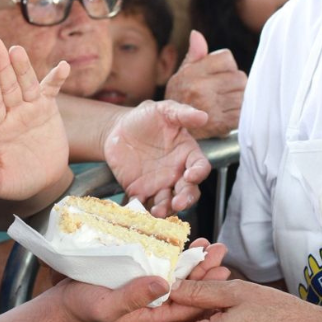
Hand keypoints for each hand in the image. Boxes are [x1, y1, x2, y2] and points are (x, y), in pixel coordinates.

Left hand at [0, 37, 70, 200]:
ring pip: (25, 84)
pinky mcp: (47, 109)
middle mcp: (9, 113)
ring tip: (16, 50)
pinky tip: (63, 66)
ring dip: (22, 67)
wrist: (41, 181)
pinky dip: (57, 79)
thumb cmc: (15, 181)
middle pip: (5, 86)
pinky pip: (51, 91)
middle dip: (0, 65)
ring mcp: (28, 109)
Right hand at [51, 239, 230, 321]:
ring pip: (176, 278)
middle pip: (186, 290)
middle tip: (221, 251)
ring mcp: (145, 293)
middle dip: (205, 271)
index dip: (206, 289)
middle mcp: (152, 306)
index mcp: (151, 318)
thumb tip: (165, 284)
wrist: (60, 309)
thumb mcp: (108, 306)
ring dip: (193, 262)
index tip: (221, 271)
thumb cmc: (81, 311)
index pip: (186, 306)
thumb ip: (135, 297)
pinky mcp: (135, 279)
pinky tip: (184, 245)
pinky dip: (173, 257)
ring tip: (209, 246)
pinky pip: (160, 268)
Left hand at [104, 99, 210, 216]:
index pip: (200, 167)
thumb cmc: (145, 118)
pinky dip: (142, 210)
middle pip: (188, 191)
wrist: (118, 129)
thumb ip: (182, 113)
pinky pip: (144, 204)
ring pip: (168, 202)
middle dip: (185, 199)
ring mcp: (159, 185)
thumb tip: (203, 116)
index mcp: (187, 154)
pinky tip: (138, 210)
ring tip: (158, 211)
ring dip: (165, 209)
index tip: (191, 175)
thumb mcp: (163, 110)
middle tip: (178, 203)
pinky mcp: (140, 192)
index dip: (198, 173)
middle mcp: (177, 173)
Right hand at [165, 31, 246, 138]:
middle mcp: (202, 89)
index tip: (220, 74)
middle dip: (236, 82)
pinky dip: (240, 113)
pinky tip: (230, 113)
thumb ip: (194, 54)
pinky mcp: (222, 124)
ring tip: (227, 102)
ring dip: (240, 97)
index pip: (227, 58)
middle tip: (225, 90)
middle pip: (239, 76)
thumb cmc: (181, 97)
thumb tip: (196, 34)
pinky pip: (243, 112)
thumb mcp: (182, 74)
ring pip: (244, 94)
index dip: (227, 66)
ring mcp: (212, 107)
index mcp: (193, 73)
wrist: (172, 130)